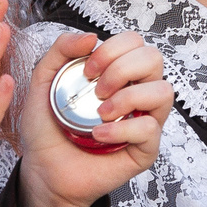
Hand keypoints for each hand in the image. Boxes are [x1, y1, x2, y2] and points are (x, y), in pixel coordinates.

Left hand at [16, 29, 171, 206]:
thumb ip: (61, 49)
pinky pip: (150, 128)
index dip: (112, 48)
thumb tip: (92, 36)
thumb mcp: (44, 80)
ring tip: (100, 113)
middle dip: (122, 68)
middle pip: (154, 59)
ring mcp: (145, 120)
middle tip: (96, 89)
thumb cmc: (48, 127)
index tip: (87, 70)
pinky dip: (122, 128)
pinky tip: (99, 135)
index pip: (135, 42)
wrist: (43, 169)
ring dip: (128, 97)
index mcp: (119, 73)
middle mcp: (137, 92)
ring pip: (163, 91)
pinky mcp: (146, 149)